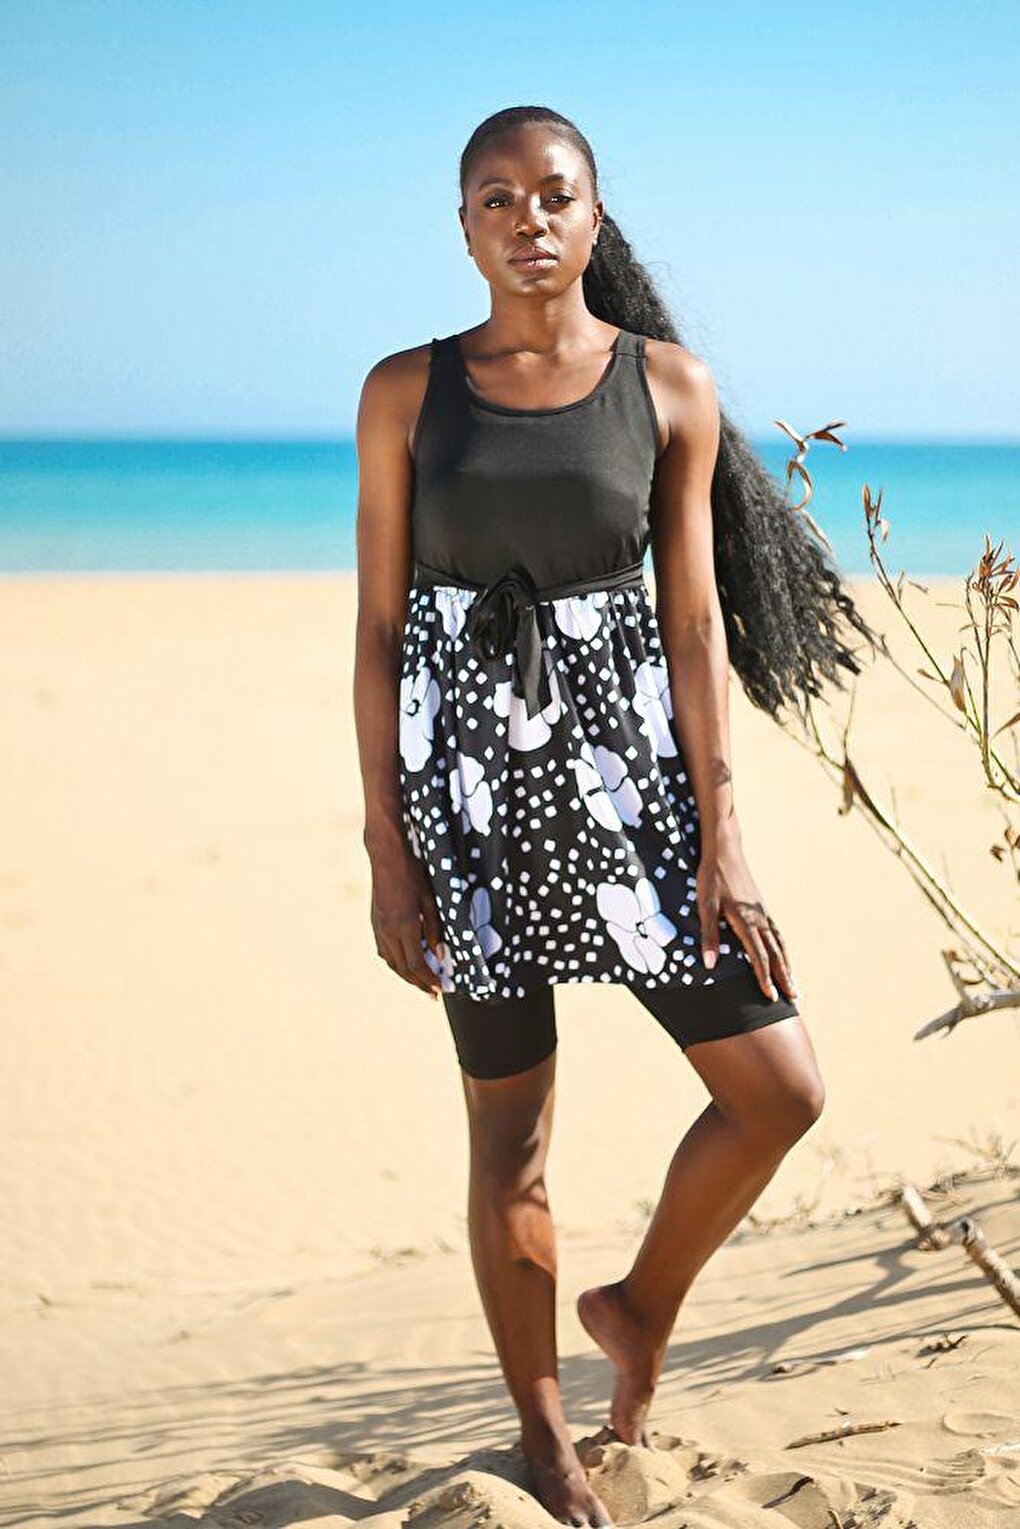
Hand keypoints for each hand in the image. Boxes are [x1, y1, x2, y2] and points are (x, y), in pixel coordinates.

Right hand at [368, 838, 444, 998]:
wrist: (386, 856)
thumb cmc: (413, 873)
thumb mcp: (431, 900)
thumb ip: (435, 929)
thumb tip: (440, 954)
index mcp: (405, 925)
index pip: (417, 963)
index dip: (428, 979)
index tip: (439, 988)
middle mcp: (388, 931)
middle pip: (402, 968)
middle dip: (418, 983)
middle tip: (432, 993)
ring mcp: (378, 927)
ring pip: (391, 962)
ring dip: (406, 975)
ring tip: (420, 982)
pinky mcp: (374, 922)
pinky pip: (383, 950)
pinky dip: (395, 962)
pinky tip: (404, 962)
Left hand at [696, 832, 798, 1002]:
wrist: (725, 851)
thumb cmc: (711, 878)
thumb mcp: (705, 905)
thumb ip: (709, 935)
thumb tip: (710, 964)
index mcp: (746, 922)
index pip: (759, 957)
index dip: (764, 978)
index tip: (770, 997)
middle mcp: (759, 919)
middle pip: (776, 954)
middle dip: (784, 978)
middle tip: (794, 998)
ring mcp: (763, 913)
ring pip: (780, 945)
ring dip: (788, 965)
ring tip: (794, 983)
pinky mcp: (762, 907)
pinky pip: (778, 933)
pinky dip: (784, 949)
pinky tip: (784, 956)